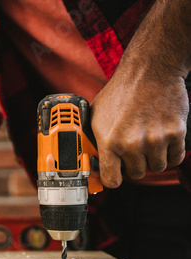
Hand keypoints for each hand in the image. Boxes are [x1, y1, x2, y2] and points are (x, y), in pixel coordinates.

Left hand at [91, 68, 188, 187]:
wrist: (149, 72)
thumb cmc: (120, 93)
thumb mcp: (95, 116)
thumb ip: (94, 140)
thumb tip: (89, 160)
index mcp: (109, 141)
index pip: (111, 180)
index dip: (113, 179)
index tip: (115, 174)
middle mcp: (132, 143)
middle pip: (136, 174)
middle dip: (133, 165)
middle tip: (133, 149)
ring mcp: (156, 139)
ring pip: (156, 168)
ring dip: (152, 159)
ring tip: (147, 141)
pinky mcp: (176, 133)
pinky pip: (175, 159)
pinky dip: (170, 154)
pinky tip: (162, 140)